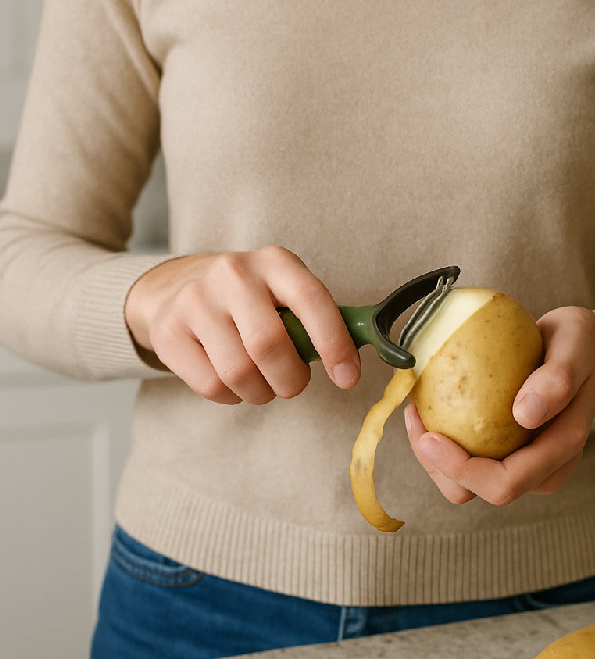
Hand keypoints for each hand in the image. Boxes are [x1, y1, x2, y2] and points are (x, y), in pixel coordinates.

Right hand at [124, 246, 360, 403]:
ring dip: (261, 392)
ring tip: (262, 382)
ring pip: (240, 373)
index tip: (348, 378)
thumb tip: (361, 358)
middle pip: (270, 347)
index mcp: (275, 262)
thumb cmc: (252, 301)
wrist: (177, 287)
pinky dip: (232, 396)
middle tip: (293, 383)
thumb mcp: (286, 294)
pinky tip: (233, 380)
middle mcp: (233, 273)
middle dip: (291, 380)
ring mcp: (196, 300)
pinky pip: (211, 386)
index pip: (312, 300)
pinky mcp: (169, 331)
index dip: (334, 344)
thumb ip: (320, 321)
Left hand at [404, 306, 594, 504]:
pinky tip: (427, 409)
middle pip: (481, 491)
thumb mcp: (576, 345)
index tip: (431, 437)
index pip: (507, 482)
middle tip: (416, 421)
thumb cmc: (580, 344)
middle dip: (440, 467)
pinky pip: (468, 462)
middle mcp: (544, 467)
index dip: (463, 471)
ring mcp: (525, 464)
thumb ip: (558, 378)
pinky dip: (443, 444)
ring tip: (417, 412)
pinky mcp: (507, 453)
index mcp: (562, 448)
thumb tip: (524, 416)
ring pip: (468, 485)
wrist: (585, 348)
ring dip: (435, 459)